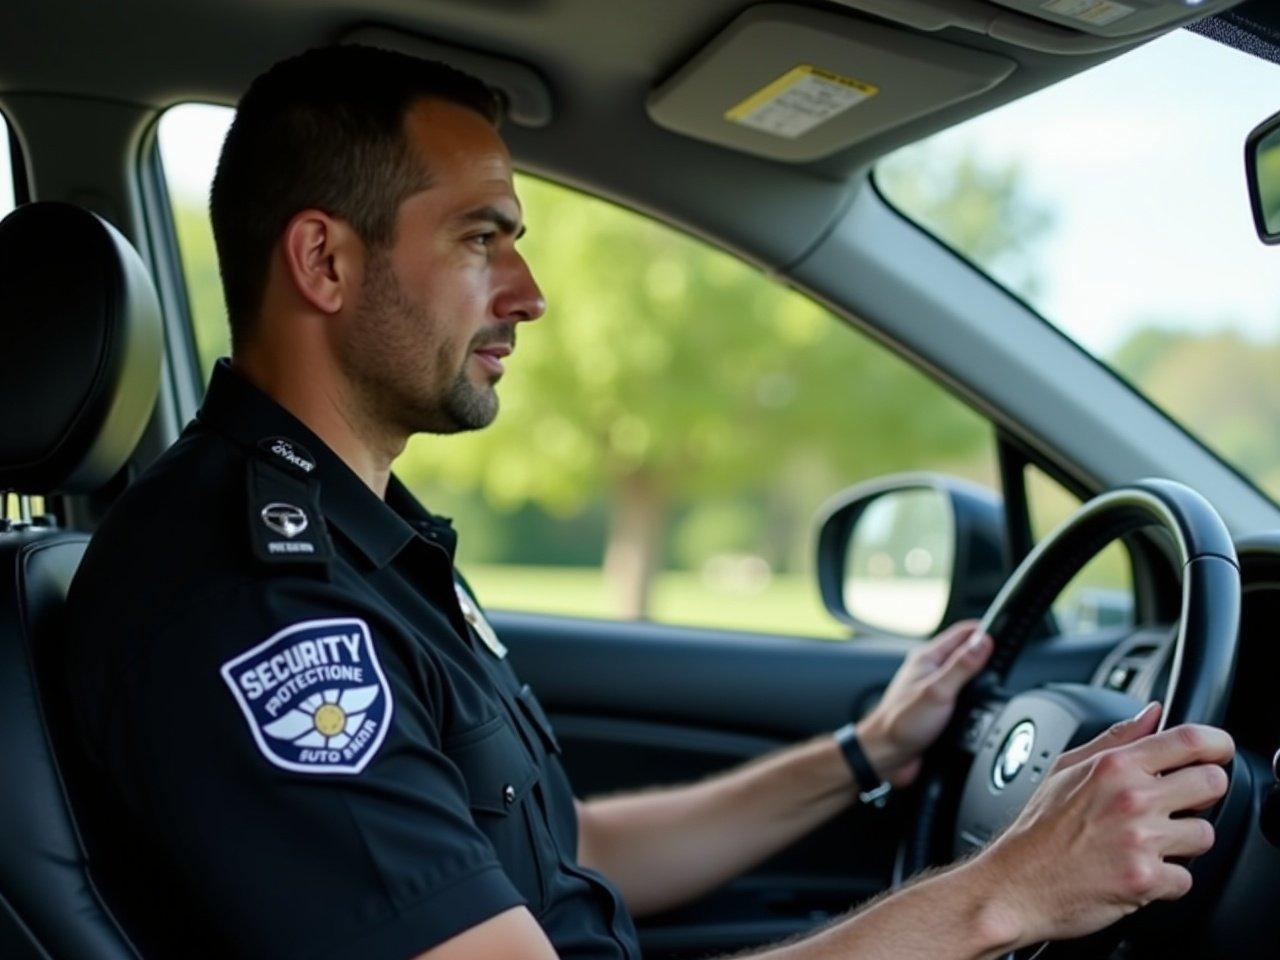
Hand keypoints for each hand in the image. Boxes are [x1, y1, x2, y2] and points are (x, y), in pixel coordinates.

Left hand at [855, 620, 993, 786]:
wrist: (886, 755)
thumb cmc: (901, 722)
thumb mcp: (938, 690)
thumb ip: (962, 665)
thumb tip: (984, 641)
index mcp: (928, 658)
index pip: (963, 632)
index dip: (985, 630)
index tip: (1005, 633)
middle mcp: (930, 670)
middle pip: (966, 652)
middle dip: (986, 652)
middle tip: (1006, 655)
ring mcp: (933, 689)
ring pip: (965, 674)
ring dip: (981, 676)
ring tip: (998, 675)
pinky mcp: (937, 707)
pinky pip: (961, 695)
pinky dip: (974, 696)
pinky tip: (982, 702)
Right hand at [970, 702, 1233, 946]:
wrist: (1015, 884)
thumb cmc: (1037, 829)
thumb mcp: (1066, 767)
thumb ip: (1116, 737)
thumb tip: (1153, 713)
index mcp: (1114, 766)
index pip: (1190, 740)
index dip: (1215, 744)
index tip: (1216, 752)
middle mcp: (1131, 798)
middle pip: (1212, 784)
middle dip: (1202, 795)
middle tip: (1179, 804)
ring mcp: (1141, 840)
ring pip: (1205, 835)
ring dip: (1184, 842)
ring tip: (1150, 843)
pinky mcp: (1146, 880)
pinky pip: (1186, 879)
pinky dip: (1166, 880)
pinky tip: (1138, 870)